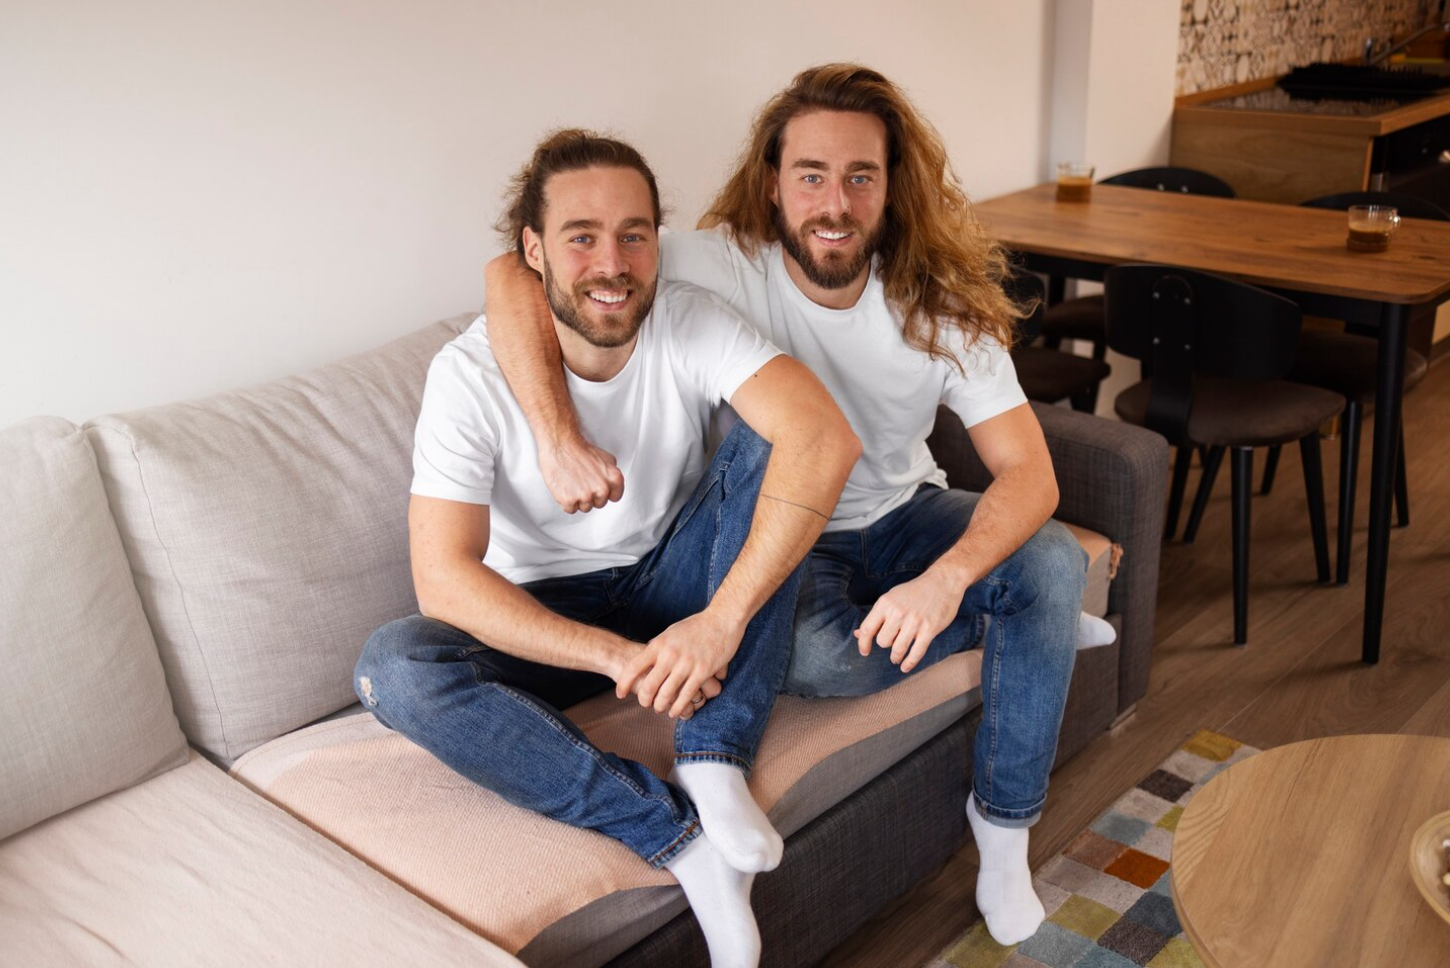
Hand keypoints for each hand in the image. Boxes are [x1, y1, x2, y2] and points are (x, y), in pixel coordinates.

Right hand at [539, 434, 624, 513]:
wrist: (561, 445)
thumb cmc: (580, 450)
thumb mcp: (606, 458)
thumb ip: (611, 473)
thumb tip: (612, 483)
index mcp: (614, 478)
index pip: (615, 497)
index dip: (605, 492)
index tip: (597, 486)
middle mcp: (602, 489)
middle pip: (599, 504)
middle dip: (591, 496)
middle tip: (582, 482)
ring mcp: (585, 496)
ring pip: (585, 508)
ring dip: (578, 499)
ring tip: (572, 483)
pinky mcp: (569, 500)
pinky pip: (570, 509)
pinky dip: (566, 501)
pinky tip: (565, 487)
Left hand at [615, 610, 746, 718]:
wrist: (722, 619)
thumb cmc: (696, 626)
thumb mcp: (670, 632)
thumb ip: (658, 646)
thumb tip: (646, 655)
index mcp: (659, 644)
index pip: (634, 667)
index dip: (624, 683)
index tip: (619, 694)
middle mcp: (670, 655)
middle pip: (649, 686)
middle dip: (644, 700)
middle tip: (645, 704)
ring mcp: (686, 664)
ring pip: (667, 694)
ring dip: (661, 706)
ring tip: (660, 709)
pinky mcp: (703, 671)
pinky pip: (686, 695)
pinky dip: (678, 707)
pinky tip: (675, 711)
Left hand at [854, 568, 966, 673]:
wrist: (942, 582)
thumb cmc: (914, 591)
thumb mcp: (891, 598)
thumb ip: (876, 617)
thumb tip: (857, 634)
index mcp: (885, 603)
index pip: (867, 629)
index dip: (863, 643)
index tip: (864, 651)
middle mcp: (897, 613)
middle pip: (882, 641)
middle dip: (886, 644)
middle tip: (892, 642)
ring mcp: (914, 622)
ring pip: (898, 649)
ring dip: (895, 657)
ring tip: (895, 658)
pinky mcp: (929, 629)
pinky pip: (916, 652)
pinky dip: (909, 663)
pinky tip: (905, 667)